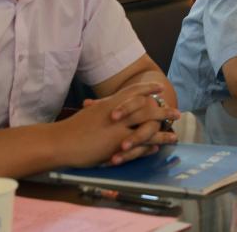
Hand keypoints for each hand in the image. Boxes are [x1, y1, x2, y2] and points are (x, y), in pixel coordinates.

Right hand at [58, 82, 180, 167]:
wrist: (60, 141)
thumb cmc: (71, 129)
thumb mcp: (90, 114)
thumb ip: (101, 108)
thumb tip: (109, 106)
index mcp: (110, 104)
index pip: (133, 91)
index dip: (147, 88)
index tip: (160, 88)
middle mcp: (117, 114)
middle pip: (146, 108)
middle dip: (163, 110)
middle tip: (177, 112)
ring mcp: (118, 129)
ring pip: (147, 128)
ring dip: (163, 132)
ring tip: (175, 135)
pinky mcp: (117, 145)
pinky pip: (139, 145)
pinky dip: (150, 146)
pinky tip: (158, 147)